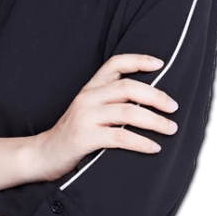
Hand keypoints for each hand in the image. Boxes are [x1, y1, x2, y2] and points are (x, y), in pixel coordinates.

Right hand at [35, 53, 178, 181]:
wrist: (42, 155)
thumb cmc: (72, 135)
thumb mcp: (87, 111)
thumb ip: (109, 103)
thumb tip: (147, 102)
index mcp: (90, 89)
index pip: (114, 64)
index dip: (139, 60)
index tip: (161, 63)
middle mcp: (87, 98)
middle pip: (128, 88)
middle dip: (156, 96)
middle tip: (174, 107)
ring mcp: (85, 117)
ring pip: (128, 112)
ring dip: (155, 121)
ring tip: (170, 128)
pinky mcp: (84, 138)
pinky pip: (120, 137)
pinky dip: (141, 142)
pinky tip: (154, 148)